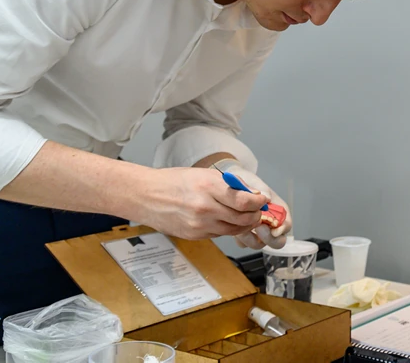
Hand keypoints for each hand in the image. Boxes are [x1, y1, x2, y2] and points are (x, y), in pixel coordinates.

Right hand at [136, 167, 267, 239]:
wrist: (146, 196)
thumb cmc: (174, 181)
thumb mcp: (204, 174)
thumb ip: (229, 185)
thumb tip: (252, 194)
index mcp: (208, 187)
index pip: (243, 201)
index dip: (258, 202)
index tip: (262, 200)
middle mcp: (205, 208)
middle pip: (243, 219)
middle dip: (256, 215)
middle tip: (259, 210)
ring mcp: (200, 224)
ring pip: (234, 230)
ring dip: (245, 224)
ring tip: (247, 216)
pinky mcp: (195, 235)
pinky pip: (220, 234)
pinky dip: (228, 228)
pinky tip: (227, 220)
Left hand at [213, 159, 291, 249]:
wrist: (230, 183)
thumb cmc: (246, 181)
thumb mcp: (254, 181)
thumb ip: (261, 189)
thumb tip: (266, 198)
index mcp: (279, 210)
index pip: (287, 225)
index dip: (282, 230)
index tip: (274, 230)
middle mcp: (270, 223)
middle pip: (277, 241)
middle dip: (269, 238)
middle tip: (259, 228)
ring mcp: (257, 230)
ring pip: (259, 244)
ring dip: (251, 238)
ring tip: (241, 225)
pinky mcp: (244, 234)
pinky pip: (243, 243)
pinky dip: (239, 238)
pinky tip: (233, 225)